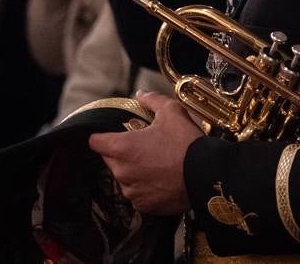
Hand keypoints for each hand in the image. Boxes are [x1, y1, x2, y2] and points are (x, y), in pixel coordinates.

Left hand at [88, 90, 202, 214]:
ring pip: (123, 177)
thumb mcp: (171, 111)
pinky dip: (144, 185)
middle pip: (109, 159)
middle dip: (120, 152)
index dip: (101, 135)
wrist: (204, 175)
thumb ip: (151, 100)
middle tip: (143, 144)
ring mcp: (131, 191)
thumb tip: (140, 94)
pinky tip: (161, 177)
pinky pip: (136, 193)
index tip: (110, 134)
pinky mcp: (143, 205)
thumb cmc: (185, 143)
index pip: (95, 142)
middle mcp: (122, 172)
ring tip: (155, 161)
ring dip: (132, 169)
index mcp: (122, 148)